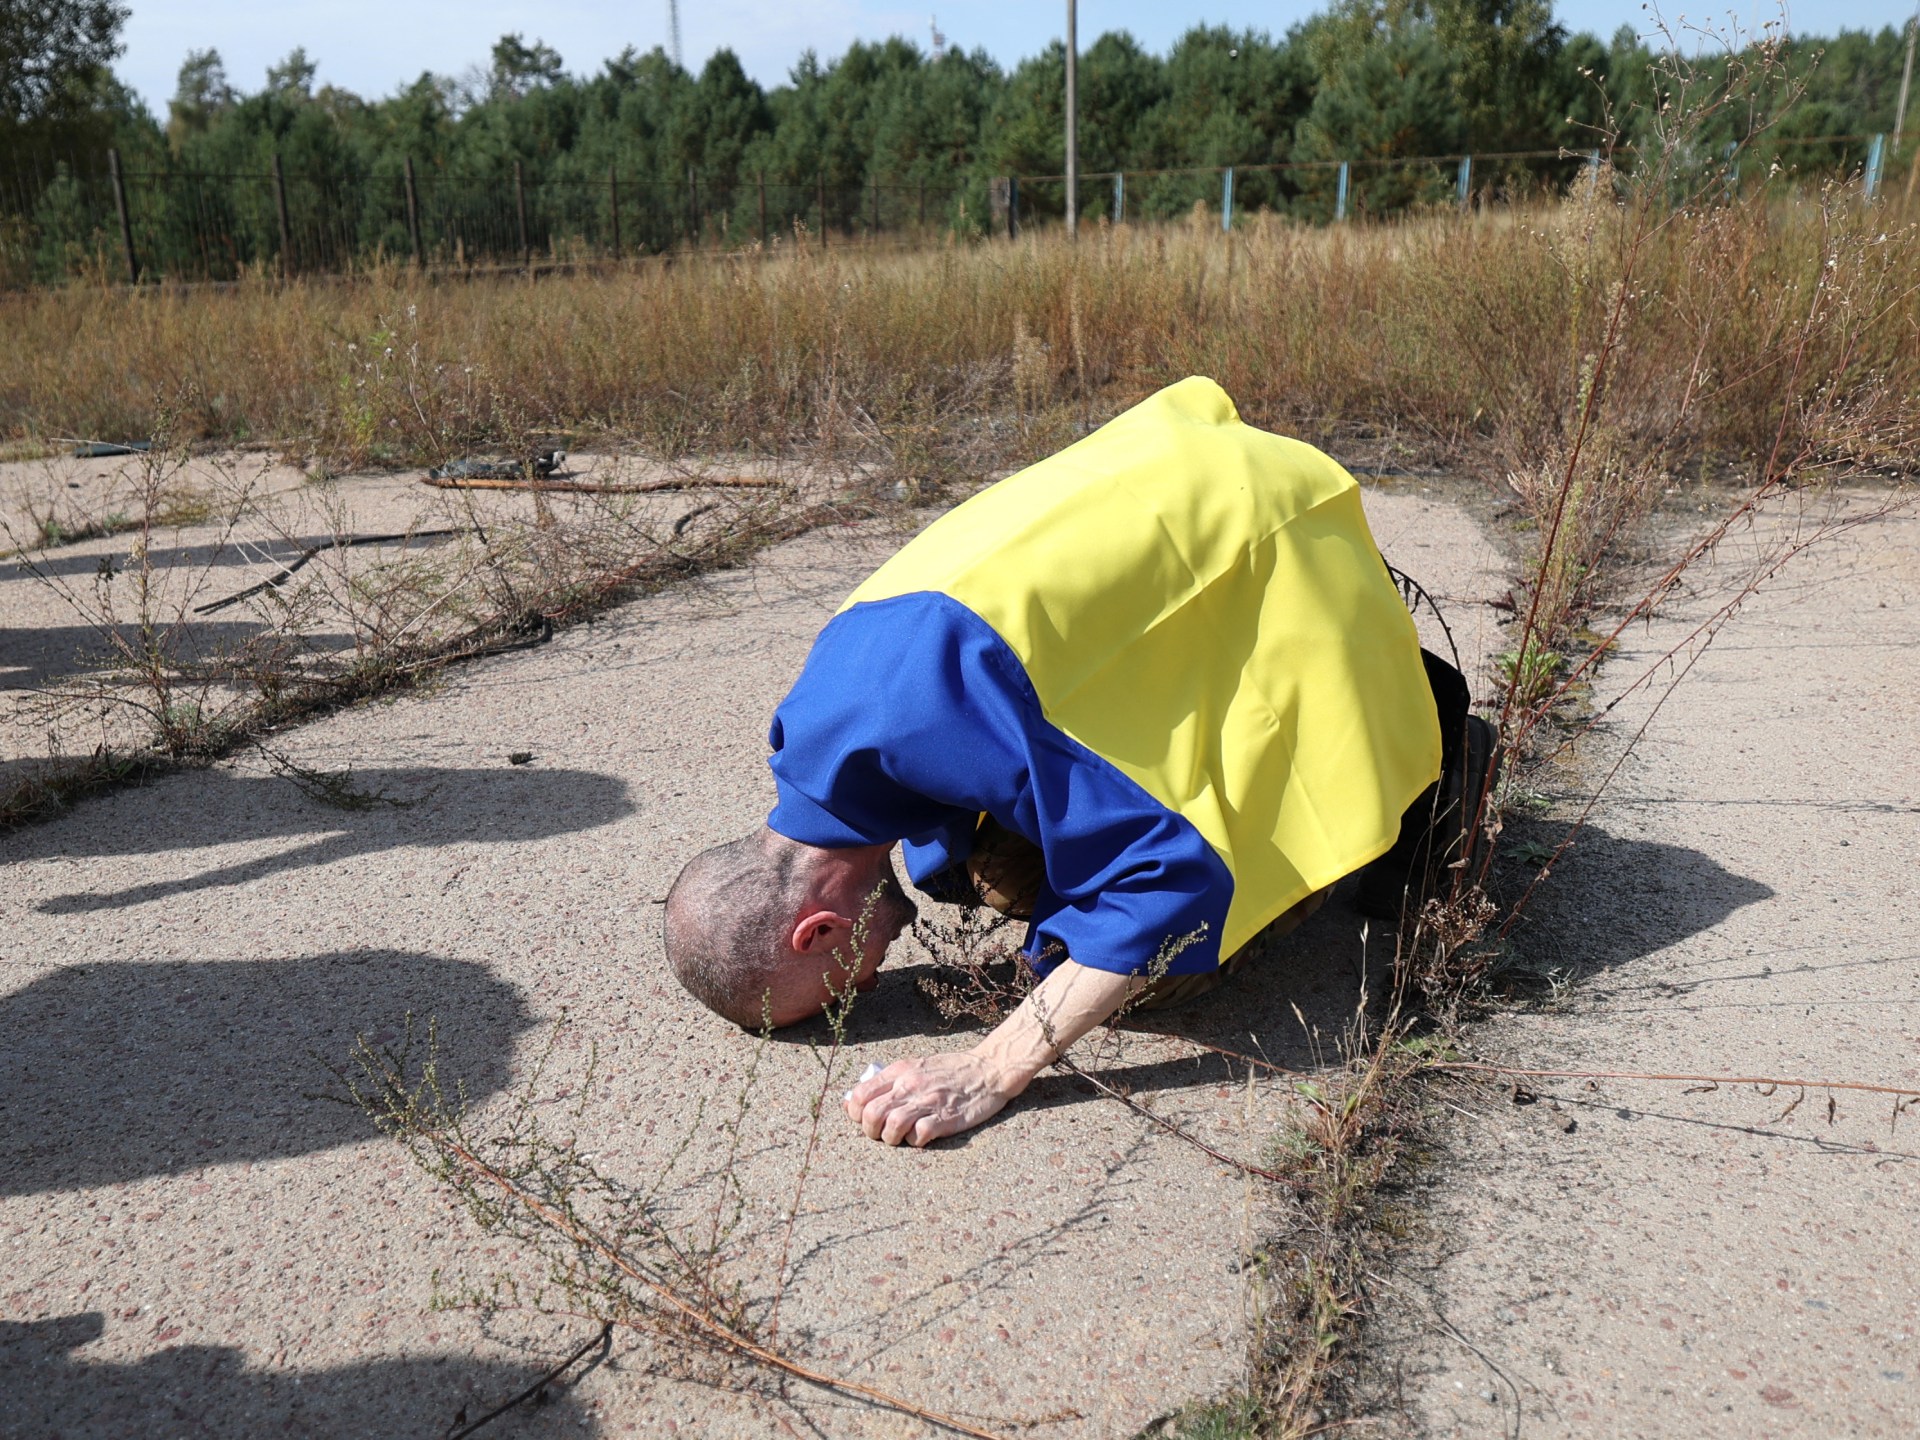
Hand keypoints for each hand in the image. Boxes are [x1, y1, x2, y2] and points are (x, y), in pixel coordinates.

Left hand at [842, 1051, 1019, 1146]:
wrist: (989, 1069)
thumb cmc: (952, 1070)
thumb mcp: (917, 1065)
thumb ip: (891, 1080)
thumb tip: (858, 1098)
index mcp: (900, 1071)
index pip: (860, 1094)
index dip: (855, 1113)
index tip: (864, 1119)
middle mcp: (910, 1085)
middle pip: (870, 1114)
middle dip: (870, 1130)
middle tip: (880, 1133)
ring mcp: (928, 1102)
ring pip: (890, 1126)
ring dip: (890, 1139)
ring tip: (900, 1138)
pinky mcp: (945, 1118)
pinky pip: (918, 1136)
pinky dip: (915, 1142)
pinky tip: (922, 1137)